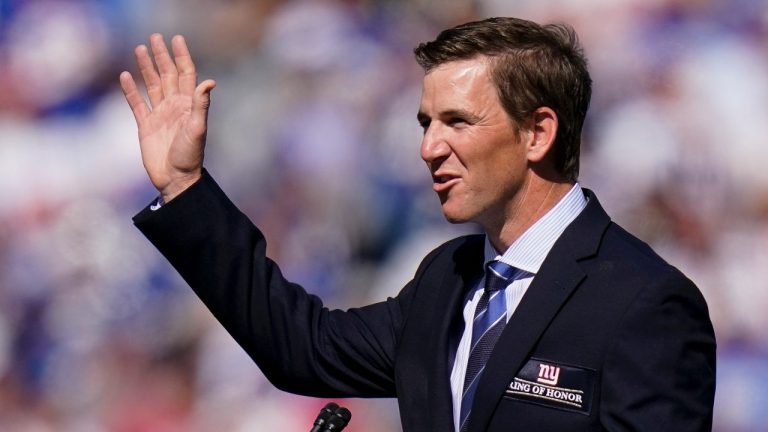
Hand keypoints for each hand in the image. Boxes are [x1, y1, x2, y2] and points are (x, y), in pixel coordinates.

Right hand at [120, 34, 215, 202]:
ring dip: (146, 67)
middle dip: (162, 56)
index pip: (186, 74)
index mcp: (188, 105)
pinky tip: (125, 76)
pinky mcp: (146, 125)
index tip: (177, 39)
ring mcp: (160, 115)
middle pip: (167, 75)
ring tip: (140, 49)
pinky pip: (137, 104)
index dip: (182, 56)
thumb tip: (208, 82)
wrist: (175, 178)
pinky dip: (130, 90)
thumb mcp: (197, 128)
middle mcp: (174, 106)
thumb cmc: (190, 155)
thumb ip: (201, 105)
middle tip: (155, 37)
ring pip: (152, 85)